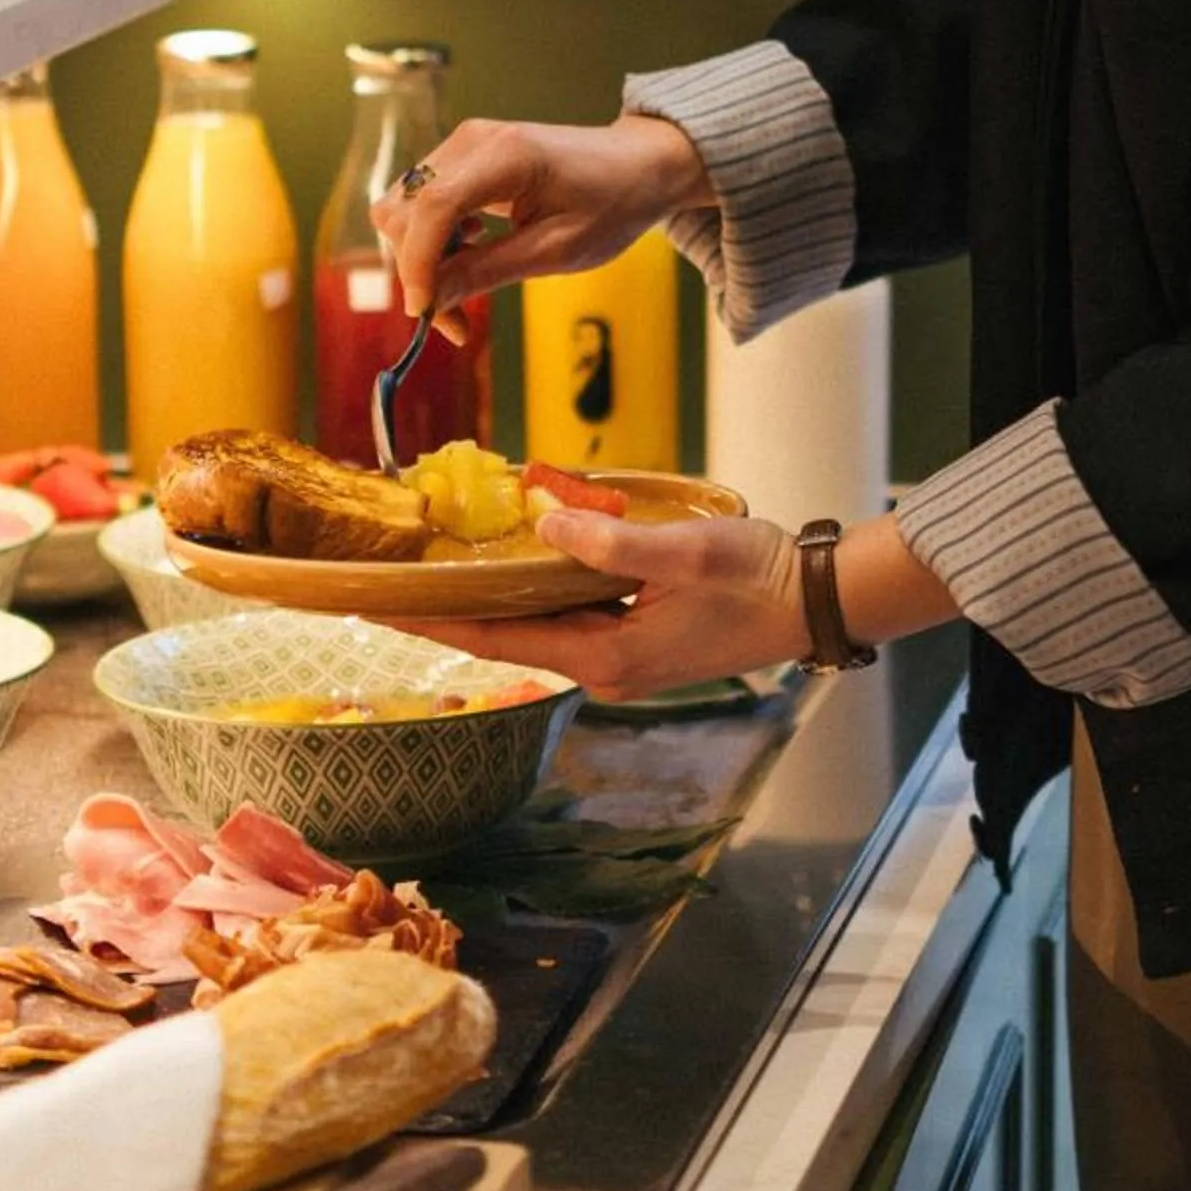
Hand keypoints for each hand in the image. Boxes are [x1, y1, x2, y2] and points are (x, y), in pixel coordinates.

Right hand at [372, 113, 712, 332]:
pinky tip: (470, 252)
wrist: (637, 167)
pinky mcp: (463, 159)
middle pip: (405, 209)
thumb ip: (487, 272)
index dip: (418, 263)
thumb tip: (428, 304)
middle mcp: (474, 140)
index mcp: (506, 155)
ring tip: (465, 286)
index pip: (434, 206)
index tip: (425, 314)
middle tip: (456, 320)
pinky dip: (432, 240)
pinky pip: (422, 204)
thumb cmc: (611, 205)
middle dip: (418, 269)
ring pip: (403, 208)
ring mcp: (465, 145)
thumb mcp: (557, 250)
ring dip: (421, 257)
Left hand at [396, 507, 805, 701]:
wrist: (814, 599)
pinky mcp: (637, 640)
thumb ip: (613, 543)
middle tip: (387, 581)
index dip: (434, 620)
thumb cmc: (757, 577)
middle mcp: (606, 667)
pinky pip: (566, 614)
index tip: (376, 605)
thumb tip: (541, 522)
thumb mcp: (686, 550)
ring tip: (432, 569)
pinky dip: (533, 589)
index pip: (498, 638)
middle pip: (507, 636)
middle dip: (448, 610)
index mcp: (609, 657)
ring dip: (488, 597)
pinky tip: (513, 560)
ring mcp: (621, 657)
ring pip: (535, 624)